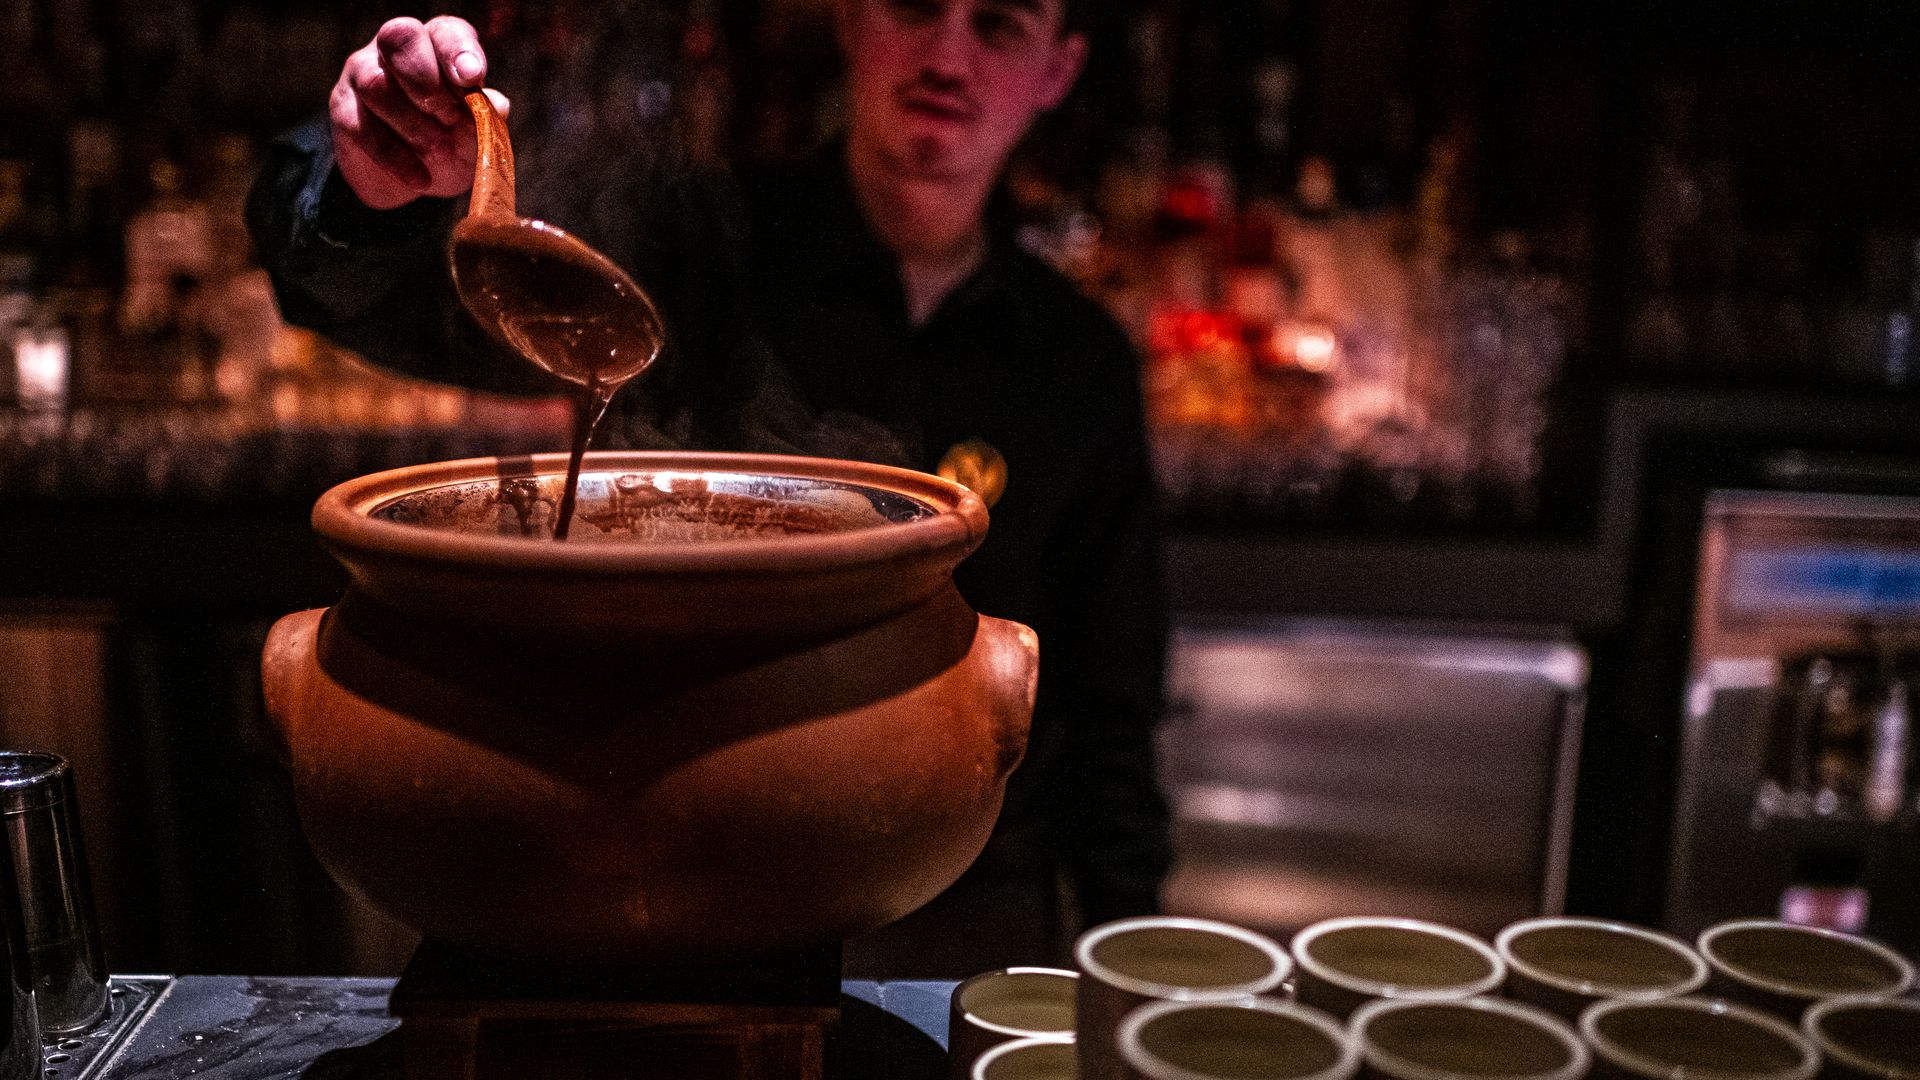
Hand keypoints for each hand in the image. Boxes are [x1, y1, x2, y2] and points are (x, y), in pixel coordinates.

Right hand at [328, 16, 511, 209]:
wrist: (416, 177)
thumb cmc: (453, 142)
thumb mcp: (476, 135)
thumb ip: (486, 119)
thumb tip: (497, 106)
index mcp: (438, 46)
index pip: (445, 32)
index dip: (458, 50)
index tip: (472, 77)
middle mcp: (396, 50)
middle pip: (399, 38)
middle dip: (427, 81)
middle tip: (450, 117)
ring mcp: (364, 74)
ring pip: (376, 82)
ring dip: (412, 122)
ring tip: (440, 150)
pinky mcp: (345, 110)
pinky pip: (361, 126)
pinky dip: (394, 157)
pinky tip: (420, 178)